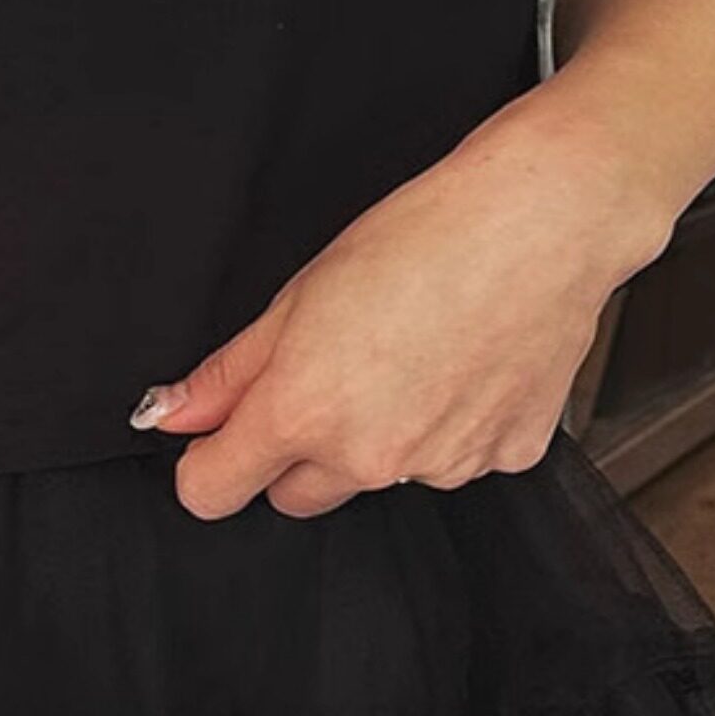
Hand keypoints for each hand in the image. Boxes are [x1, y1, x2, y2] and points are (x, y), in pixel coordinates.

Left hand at [134, 98, 670, 520]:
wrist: (542, 220)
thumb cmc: (426, 236)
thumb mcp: (300, 293)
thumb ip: (230, 372)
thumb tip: (172, 415)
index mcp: (304, 414)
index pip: (212, 494)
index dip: (208, 463)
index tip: (221, 438)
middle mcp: (370, 457)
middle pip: (297, 496)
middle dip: (298, 452)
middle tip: (334, 373)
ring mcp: (442, 465)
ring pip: (380, 476)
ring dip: (381, 437)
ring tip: (414, 352)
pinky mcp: (504, 458)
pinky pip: (453, 460)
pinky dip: (450, 426)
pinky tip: (465, 362)